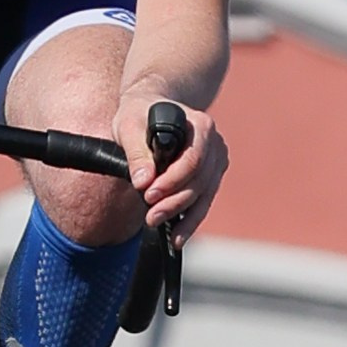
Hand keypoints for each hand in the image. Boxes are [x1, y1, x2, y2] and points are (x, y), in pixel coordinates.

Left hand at [121, 92, 225, 243]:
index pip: (192, 160)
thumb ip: (136, 152)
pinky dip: (190, 220)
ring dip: (182, 216)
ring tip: (157, 225)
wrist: (151, 110)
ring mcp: (216, 161)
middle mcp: (215, 144)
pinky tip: (177, 236)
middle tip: (149, 216)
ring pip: (203, 195)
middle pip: (199, 181)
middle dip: (174, 202)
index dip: (172, 181)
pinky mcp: (212, 177)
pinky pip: (203, 202)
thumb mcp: (129, 126)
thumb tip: (143, 181)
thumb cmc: (139, 114)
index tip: (148, 194)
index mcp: (200, 126)